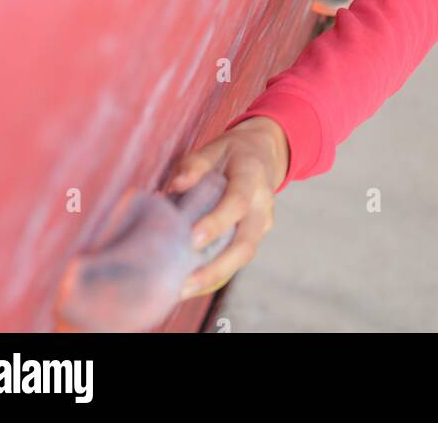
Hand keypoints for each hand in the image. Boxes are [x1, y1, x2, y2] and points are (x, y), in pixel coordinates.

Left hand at [165, 116, 289, 300]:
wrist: (264, 153)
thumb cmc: (232, 152)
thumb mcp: (215, 147)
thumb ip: (194, 164)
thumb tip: (174, 187)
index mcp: (251, 176)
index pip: (237, 202)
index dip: (217, 222)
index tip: (192, 239)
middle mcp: (263, 204)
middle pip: (246, 243)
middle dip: (217, 268)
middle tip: (185, 284)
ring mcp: (264, 222)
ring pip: (245, 255)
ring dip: (215, 276)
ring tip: (183, 290)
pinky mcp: (257, 235)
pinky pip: (239, 257)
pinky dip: (218, 271)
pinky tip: (192, 282)